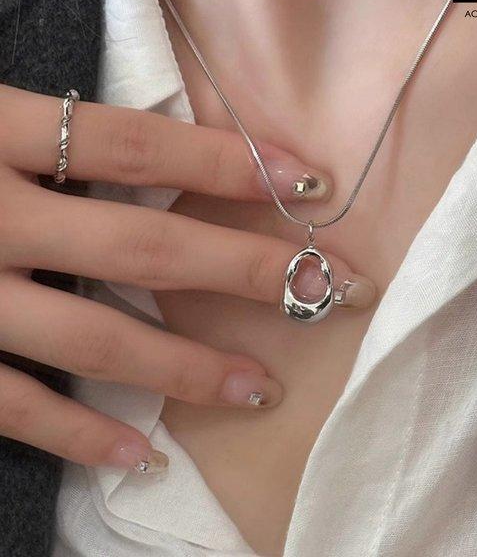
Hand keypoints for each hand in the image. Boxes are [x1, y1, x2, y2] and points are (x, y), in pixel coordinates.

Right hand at [0, 84, 373, 470]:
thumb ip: (59, 138)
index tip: (307, 181)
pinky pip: (10, 407)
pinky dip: (78, 435)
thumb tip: (178, 159)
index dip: (228, 161)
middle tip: (327, 289)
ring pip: (91, 342)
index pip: (137, 143)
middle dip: (245, 271)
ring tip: (262, 387)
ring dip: (186, 370)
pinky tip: (142, 455)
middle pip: (142, 249)